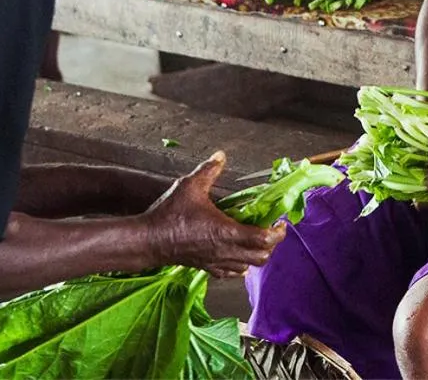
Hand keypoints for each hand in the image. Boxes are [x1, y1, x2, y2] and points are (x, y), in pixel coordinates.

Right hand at [142, 152, 284, 276]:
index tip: (279, 222)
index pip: (264, 239)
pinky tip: (235, 250)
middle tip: (269, 228)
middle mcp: (226, 251)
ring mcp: (217, 262)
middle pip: (262, 257)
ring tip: (254, 238)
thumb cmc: (170, 215)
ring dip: (256, 254)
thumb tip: (220, 156)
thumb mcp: (190, 186)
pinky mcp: (207, 268)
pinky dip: (240, 264)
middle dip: (271, 244)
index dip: (277, 232)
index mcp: (227, 232)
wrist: (149, 240)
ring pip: (248, 266)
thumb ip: (209, 170)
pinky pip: (231, 272)